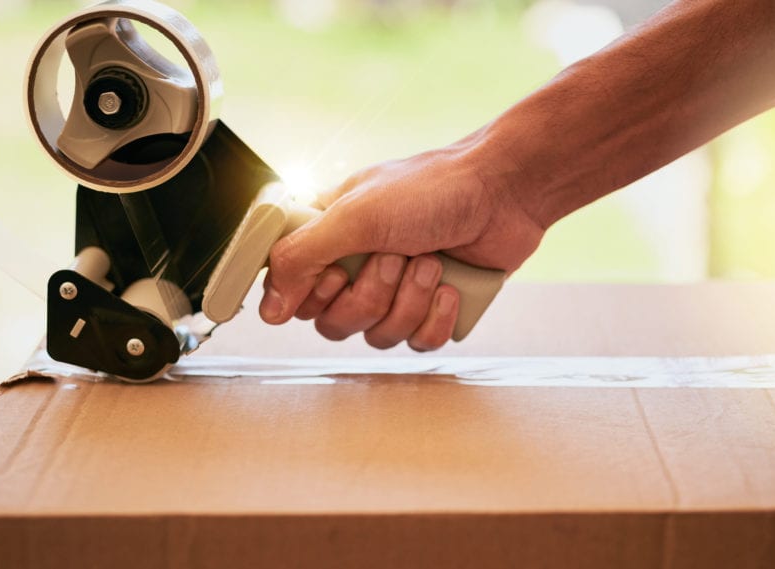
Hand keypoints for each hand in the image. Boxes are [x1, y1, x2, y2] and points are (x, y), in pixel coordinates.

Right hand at [259, 132, 544, 349]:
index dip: (310, 292)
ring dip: (407, 300)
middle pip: (333, 322)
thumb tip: (268, 310)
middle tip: (395, 256)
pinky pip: (417, 343)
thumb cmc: (432, 189)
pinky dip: (434, 317)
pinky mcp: (431, 308)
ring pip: (376, 335)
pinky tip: (450, 287)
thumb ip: (300, 258)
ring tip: (431, 261)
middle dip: (370, 293)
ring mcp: (395, 289)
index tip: (335, 274)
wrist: (506, 193)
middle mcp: (357, 265)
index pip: (292, 289)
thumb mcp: (355, 216)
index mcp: (329, 236)